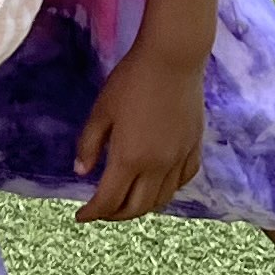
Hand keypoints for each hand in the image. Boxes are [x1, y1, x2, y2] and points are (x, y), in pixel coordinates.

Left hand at [74, 45, 208, 223]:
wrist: (173, 59)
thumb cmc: (131, 81)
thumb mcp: (101, 111)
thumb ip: (89, 144)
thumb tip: (82, 172)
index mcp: (129, 159)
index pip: (108, 201)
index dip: (92, 213)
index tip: (80, 215)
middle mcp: (157, 166)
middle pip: (136, 208)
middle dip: (115, 215)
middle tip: (101, 212)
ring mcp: (179, 159)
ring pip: (162, 200)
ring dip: (141, 207)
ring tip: (126, 202)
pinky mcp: (194, 148)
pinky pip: (181, 181)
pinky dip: (166, 191)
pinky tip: (157, 185)